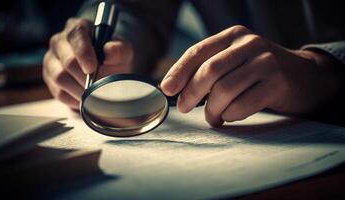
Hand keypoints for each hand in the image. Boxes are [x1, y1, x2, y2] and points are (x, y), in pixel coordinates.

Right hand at [43, 18, 133, 108]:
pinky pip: (58, 92)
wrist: (108, 70)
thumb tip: (110, 51)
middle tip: (100, 87)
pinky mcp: (49, 77)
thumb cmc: (114, 57)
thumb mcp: (123, 51)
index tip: (92, 68)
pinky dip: (74, 99)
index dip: (84, 53)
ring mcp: (52, 59)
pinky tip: (85, 99)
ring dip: (80, 90)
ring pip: (60, 77)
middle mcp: (60, 41)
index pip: (76, 36)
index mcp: (78, 28)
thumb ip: (120, 49)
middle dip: (86, 77)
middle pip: (68, 60)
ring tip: (94, 95)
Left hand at [161, 25, 341, 125]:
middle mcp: (249, 44)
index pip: (198, 51)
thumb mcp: (235, 60)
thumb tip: (175, 88)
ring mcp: (266, 61)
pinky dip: (231, 115)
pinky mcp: (278, 82)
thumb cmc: (258, 71)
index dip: (179, 71)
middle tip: (184, 108)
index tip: (166, 90)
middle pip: (209, 71)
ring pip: (224, 90)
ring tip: (212, 117)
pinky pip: (243, 105)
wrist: (303, 76)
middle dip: (191, 93)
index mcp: (233, 36)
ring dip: (212, 110)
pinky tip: (230, 115)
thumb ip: (210, 68)